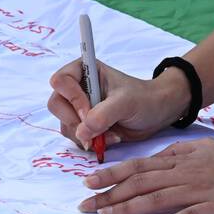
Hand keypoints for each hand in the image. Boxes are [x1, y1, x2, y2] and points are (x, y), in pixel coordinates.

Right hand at [47, 58, 187, 151]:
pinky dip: (91, 143)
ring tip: (112, 134)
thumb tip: (81, 132)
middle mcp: (78, 88)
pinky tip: (111, 138)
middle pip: (57, 105)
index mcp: (85, 70)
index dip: (72, 98)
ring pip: (65, 125)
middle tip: (96, 130)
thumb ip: (103, 115)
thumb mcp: (126, 103)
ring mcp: (79, 108)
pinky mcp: (84, 126)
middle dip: (76, 121)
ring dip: (86, 135)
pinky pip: (75, 138)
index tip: (89, 112)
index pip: (61, 80)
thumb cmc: (143, 99)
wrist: (156, 114)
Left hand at [77, 139, 213, 213]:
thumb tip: (154, 157)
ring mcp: (198, 190)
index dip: (112, 174)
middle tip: (85, 204)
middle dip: (110, 194)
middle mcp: (183, 173)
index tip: (89, 182)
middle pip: (141, 183)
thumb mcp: (201, 147)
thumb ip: (176, 152)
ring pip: (157, 198)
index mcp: (179, 160)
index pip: (138, 167)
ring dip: (129, 207)